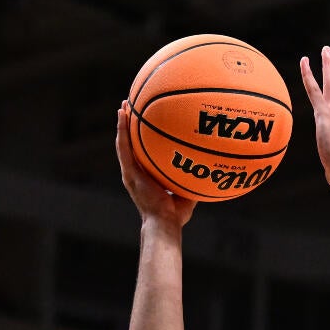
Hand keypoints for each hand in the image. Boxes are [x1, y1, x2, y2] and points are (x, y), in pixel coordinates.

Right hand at [116, 103, 194, 230]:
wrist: (164, 223)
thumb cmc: (175, 215)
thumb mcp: (186, 194)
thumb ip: (191, 180)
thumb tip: (207, 171)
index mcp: (145, 178)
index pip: (142, 154)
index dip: (142, 139)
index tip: (145, 124)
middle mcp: (135, 173)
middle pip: (130, 144)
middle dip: (131, 126)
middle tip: (133, 108)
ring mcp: (130, 173)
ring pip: (123, 143)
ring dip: (123, 124)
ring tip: (124, 106)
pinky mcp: (129, 173)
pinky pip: (124, 148)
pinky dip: (122, 130)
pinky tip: (122, 115)